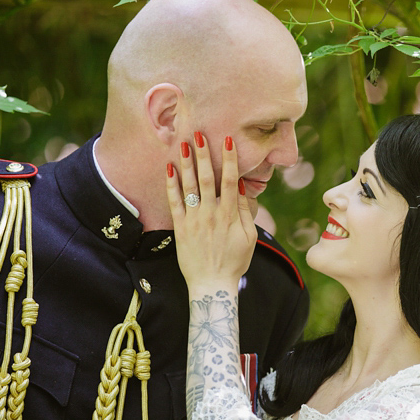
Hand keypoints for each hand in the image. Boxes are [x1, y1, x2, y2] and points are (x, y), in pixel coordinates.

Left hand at [166, 132, 256, 297]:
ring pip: (189, 187)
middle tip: (199, 134)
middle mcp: (211, 214)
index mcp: (230, 215)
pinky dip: (172, 185)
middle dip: (203, 155)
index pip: (231, 181)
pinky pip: (174, 203)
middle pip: (207, 178)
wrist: (212, 285)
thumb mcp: (249, 237)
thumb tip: (242, 188)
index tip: (227, 140)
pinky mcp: (181, 228)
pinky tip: (170, 169)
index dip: (229, 160)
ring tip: (184, 143)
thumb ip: (245, 212)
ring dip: (187, 164)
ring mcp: (194, 220)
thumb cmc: (234, 262)